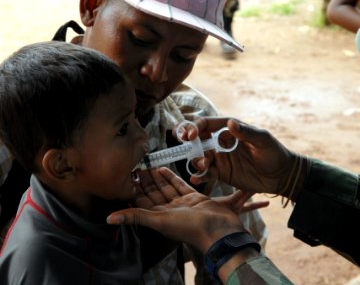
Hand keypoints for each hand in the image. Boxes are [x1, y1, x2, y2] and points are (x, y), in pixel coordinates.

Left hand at [108, 167, 248, 252]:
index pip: (141, 202)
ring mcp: (181, 204)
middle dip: (143, 180)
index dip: (132, 189)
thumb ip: (136, 216)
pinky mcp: (193, 198)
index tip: (124, 176)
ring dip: (155, 177)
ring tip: (145, 164)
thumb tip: (109, 218)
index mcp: (158, 217)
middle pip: (152, 193)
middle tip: (134, 165)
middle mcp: (168, 211)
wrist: (218, 228)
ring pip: (164, 188)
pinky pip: (179, 185)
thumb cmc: (190, 227)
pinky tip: (162, 168)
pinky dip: (171, 177)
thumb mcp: (159, 220)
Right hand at [185, 117, 296, 196]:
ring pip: (200, 157)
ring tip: (203, 165)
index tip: (191, 135)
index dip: (195, 127)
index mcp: (229, 130)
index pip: (207, 124)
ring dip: (196, 160)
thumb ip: (246, 132)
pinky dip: (199, 177)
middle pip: (198, 140)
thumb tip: (230, 123)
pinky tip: (196, 180)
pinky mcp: (222, 174)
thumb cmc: (275, 153)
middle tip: (184, 144)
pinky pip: (206, 174)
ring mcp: (220, 159)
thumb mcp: (263, 141)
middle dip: (188, 141)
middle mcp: (221, 143)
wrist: (282, 176)